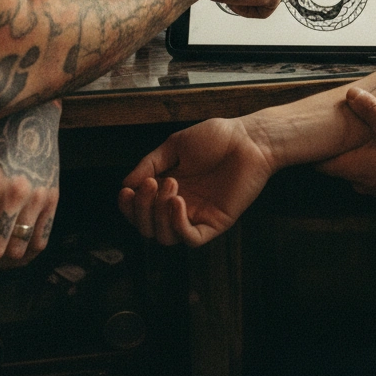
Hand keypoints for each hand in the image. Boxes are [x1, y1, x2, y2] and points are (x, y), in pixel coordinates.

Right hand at [118, 117, 273, 245]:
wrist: (249, 139)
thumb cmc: (217, 137)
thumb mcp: (176, 144)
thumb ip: (150, 164)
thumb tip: (126, 185)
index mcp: (169, 187)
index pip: (140, 210)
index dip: (128, 206)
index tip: (126, 191)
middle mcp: (181, 205)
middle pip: (148, 227)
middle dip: (142, 209)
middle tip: (153, 183)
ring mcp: (197, 216)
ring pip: (166, 237)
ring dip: (159, 215)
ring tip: (172, 186)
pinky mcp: (215, 223)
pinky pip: (191, 238)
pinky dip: (178, 225)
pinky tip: (178, 202)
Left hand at [318, 88, 375, 204]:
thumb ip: (370, 110)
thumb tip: (350, 93)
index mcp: (353, 168)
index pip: (320, 164)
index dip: (314, 149)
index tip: (312, 133)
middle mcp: (359, 181)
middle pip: (336, 164)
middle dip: (336, 146)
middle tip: (336, 125)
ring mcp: (373, 187)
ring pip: (354, 167)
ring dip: (354, 152)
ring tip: (358, 131)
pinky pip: (369, 172)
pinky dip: (368, 159)